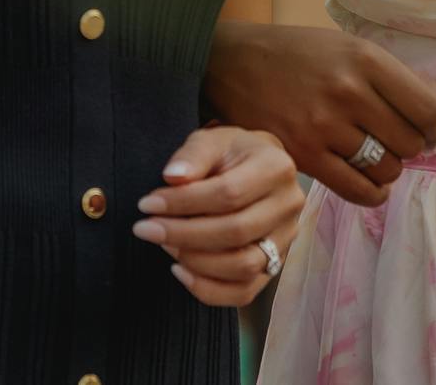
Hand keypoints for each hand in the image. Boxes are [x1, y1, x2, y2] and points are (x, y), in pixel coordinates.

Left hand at [133, 126, 302, 306]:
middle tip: (146, 229)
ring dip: (195, 261)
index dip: (183, 203)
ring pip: (243, 266)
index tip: (147, 204)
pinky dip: (208, 289)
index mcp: (277, 167)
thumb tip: (173, 177)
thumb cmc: (230, 155)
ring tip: (166, 244)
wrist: (256, 169)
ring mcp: (286, 239)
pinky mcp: (276, 265)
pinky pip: (243, 292)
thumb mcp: (211, 141)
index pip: (229, 193)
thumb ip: (193, 155)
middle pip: (236, 232)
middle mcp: (289, 205)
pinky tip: (181, 271)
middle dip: (183, 234)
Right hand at [205, 21, 435, 206]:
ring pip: (386, 168)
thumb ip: (416, 84)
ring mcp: (323, 126)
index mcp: (366, 59)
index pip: (429, 108)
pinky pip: (357, 190)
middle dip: (413, 148)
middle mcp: (347, 91)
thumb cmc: (303, 54)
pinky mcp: (302, 156)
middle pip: (411, 142)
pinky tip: (368, 179)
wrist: (231, 63)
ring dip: (390, 169)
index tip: (424, 127)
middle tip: (397, 140)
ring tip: (375, 154)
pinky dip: (373, 192)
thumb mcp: (357, 52)